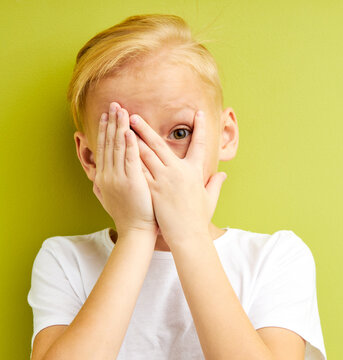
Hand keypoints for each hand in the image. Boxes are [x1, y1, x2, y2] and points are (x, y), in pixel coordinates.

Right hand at [92, 102, 158, 237]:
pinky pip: (130, 158)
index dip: (105, 130)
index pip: (104, 149)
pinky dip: (129, 143)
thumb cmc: (129, 216)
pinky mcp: (131, 181)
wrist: (135, 231)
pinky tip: (129, 130)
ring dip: (119, 127)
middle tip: (113, 104)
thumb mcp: (110, 198)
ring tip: (121, 110)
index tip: (106, 115)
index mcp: (104, 177)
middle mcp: (108, 175)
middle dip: (110, 122)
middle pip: (108, 144)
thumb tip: (96, 179)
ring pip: (118, 147)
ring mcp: (118, 178)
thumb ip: (104, 185)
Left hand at [128, 110, 226, 245]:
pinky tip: (119, 150)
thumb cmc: (198, 218)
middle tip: (135, 116)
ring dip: (134, 139)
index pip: (200, 145)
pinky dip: (129, 159)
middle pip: (160, 144)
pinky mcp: (153, 189)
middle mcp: (179, 172)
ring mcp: (164, 180)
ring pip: (146, 154)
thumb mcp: (210, 199)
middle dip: (146, 128)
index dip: (201, 128)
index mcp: (194, 171)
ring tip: (123, 128)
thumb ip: (215, 184)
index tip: (198, 113)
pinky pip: (138, 171)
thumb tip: (223, 175)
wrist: (188, 235)